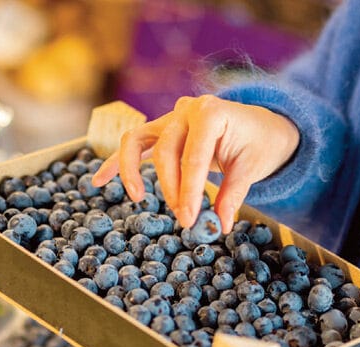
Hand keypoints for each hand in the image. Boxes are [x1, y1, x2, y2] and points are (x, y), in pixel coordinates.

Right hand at [92, 95, 299, 232]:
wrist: (261, 125)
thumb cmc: (258, 142)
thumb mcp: (253, 167)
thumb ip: (233, 194)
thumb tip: (219, 225)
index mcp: (211, 112)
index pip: (193, 156)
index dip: (189, 191)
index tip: (189, 219)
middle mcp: (186, 110)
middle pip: (166, 151)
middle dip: (171, 189)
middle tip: (183, 217)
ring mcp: (170, 118)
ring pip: (138, 141)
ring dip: (133, 171)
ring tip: (138, 198)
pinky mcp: (161, 130)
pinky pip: (133, 144)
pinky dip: (116, 162)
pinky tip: (98, 180)